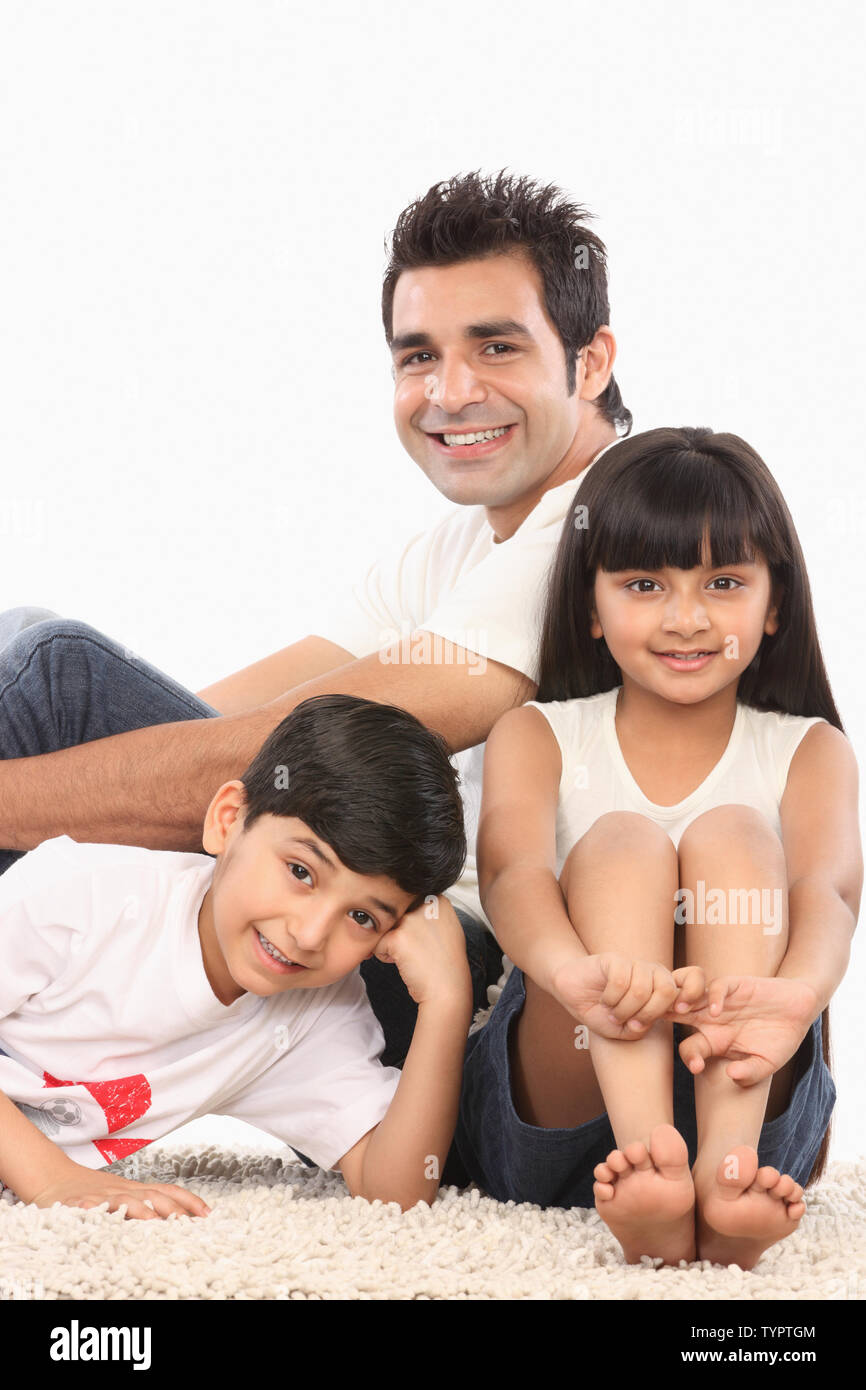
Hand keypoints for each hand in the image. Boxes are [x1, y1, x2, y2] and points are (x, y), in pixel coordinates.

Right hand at [28, 1164, 211, 1219]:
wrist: (54, 1178)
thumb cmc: (91, 1192)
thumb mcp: (121, 1197)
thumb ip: (144, 1207)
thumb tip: (178, 1220)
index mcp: (135, 1189)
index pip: (168, 1191)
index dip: (189, 1201)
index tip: (208, 1214)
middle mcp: (122, 1190)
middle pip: (152, 1196)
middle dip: (172, 1209)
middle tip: (187, 1224)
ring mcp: (101, 1196)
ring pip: (124, 1200)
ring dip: (140, 1211)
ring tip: (153, 1223)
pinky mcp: (77, 1204)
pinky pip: (86, 1207)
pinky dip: (92, 1210)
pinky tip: (97, 1215)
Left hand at [372, 896, 471, 1009]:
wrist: (447, 989)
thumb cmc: (446, 963)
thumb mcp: (447, 927)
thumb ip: (429, 911)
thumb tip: (410, 904)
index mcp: (437, 899)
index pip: (408, 901)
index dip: (410, 922)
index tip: (422, 937)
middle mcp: (424, 904)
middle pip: (395, 913)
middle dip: (398, 931)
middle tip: (414, 949)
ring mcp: (410, 920)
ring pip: (384, 926)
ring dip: (390, 942)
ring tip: (409, 955)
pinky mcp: (396, 937)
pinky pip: (377, 943)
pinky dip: (385, 956)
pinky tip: (402, 963)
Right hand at [550, 954, 706, 1039]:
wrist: (572, 992)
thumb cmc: (601, 1011)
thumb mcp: (623, 1030)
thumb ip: (639, 1030)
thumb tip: (643, 1023)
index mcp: (661, 987)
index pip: (693, 980)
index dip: (693, 994)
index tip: (681, 1012)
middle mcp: (651, 972)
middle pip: (666, 990)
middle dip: (647, 1014)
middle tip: (631, 1021)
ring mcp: (633, 964)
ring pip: (641, 990)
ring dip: (623, 1010)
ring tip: (613, 1013)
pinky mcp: (614, 959)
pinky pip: (621, 981)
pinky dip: (611, 998)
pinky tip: (604, 999)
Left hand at [664, 975, 819, 1084]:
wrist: (799, 1011)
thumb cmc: (779, 1040)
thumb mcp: (767, 1064)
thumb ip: (751, 1073)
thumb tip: (732, 1076)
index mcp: (714, 1041)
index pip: (689, 1049)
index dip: (688, 1058)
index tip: (697, 1068)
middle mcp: (711, 1020)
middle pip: (677, 1016)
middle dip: (662, 1017)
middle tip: (653, 1022)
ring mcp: (721, 1001)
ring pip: (690, 995)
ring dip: (682, 1000)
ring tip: (679, 1010)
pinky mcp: (735, 986)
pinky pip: (717, 986)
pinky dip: (715, 996)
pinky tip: (716, 1010)